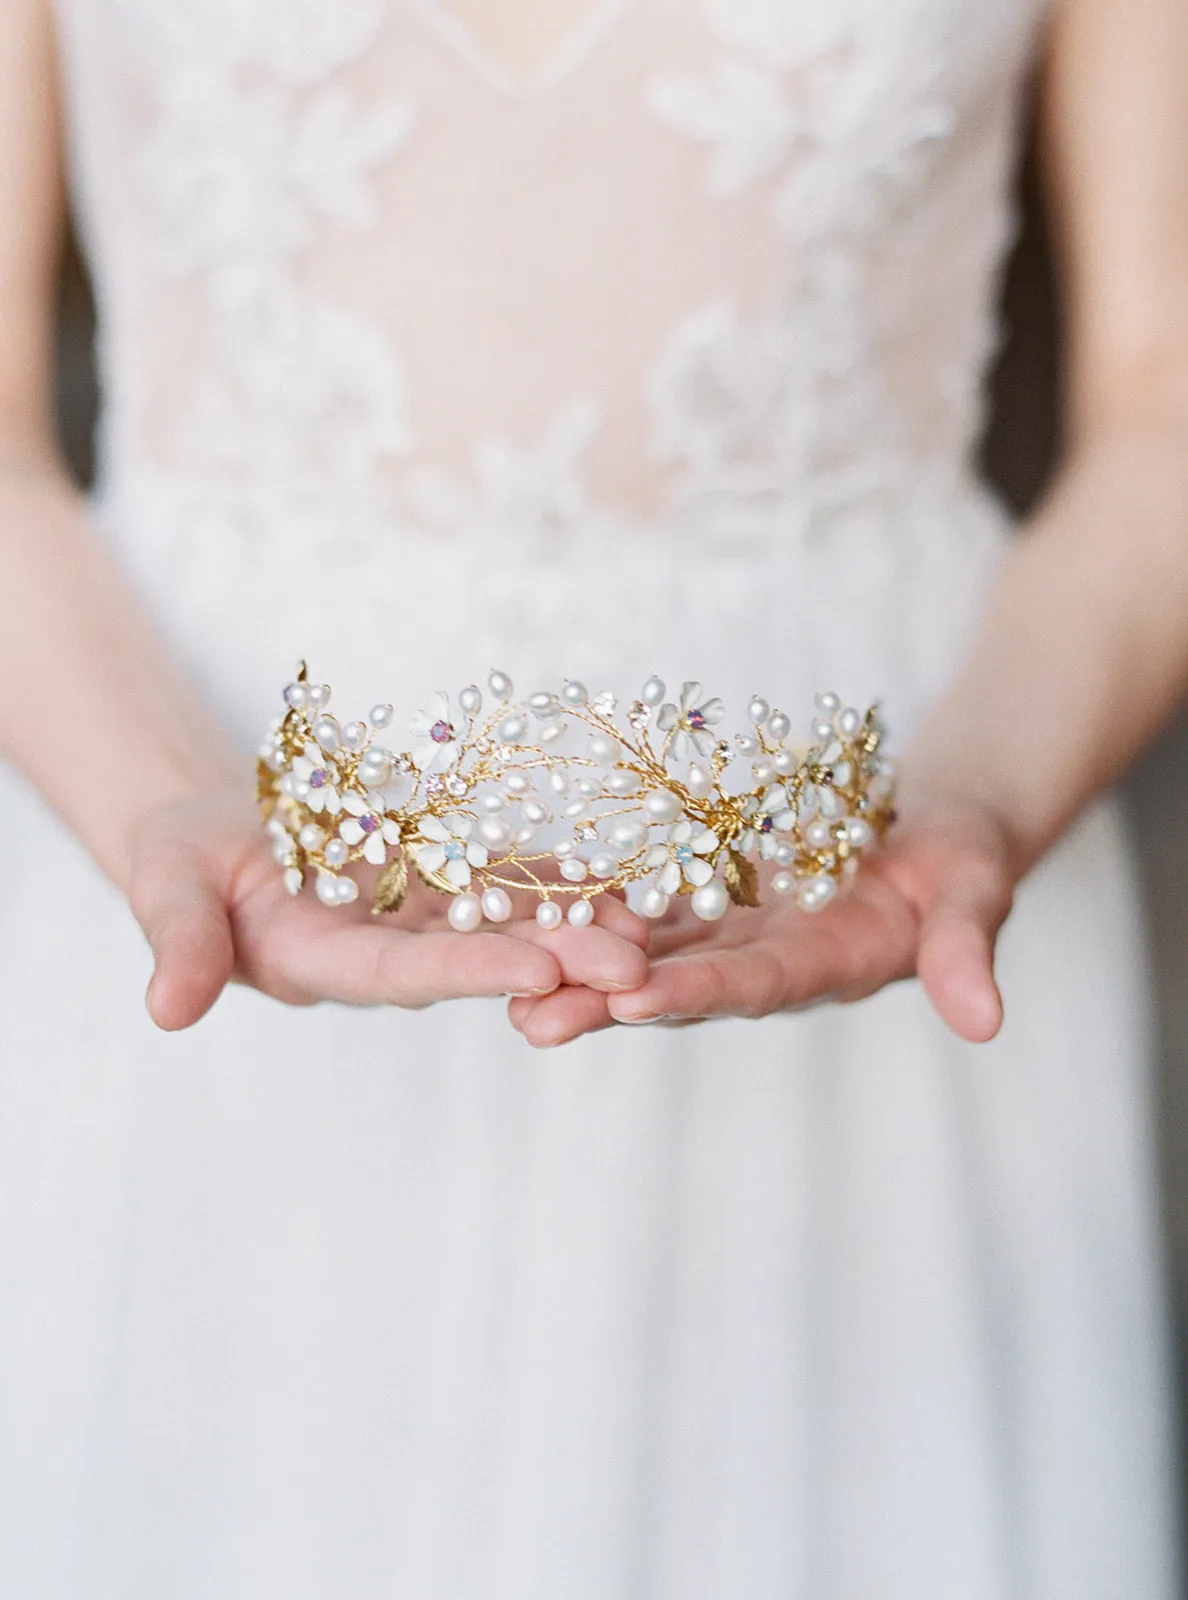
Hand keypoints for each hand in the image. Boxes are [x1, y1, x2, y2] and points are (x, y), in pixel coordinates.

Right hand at [129, 791, 649, 1029]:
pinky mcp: (439, 882)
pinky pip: (508, 882)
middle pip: (479, 956)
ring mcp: (419, 919)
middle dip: (557, 960)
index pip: (406, 974)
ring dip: (580, 926)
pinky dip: (564, 881)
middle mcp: (388, 953)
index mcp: (325, 964)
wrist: (216, 835)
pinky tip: (629, 881)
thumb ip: (182, 944)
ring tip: (657, 928)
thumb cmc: (180, 862)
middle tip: (638, 968)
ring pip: (508, 922)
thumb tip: (166, 1011)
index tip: (538, 969)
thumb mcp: (167, 890)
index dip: (470, 970)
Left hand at [508, 790, 1016, 1047]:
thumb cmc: (962, 857)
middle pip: (680, 986)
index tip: (633, 999)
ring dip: (581, 970)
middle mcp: (767, 963)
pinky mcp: (713, 902)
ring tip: (506, 985)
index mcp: (827, 968)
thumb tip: (989, 1025)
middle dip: (607, 1003)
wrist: (930, 831)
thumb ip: (965, 950)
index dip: (696, 994)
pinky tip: (532, 912)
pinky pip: (646, 908)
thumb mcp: (976, 892)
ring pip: (649, 955)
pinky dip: (594, 911)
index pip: (755, 986)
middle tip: (530, 1019)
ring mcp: (734, 935)